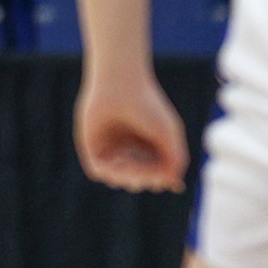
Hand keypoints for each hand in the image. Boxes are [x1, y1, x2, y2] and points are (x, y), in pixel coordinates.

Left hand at [76, 64, 190, 193]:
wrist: (119, 84)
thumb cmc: (147, 106)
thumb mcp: (169, 134)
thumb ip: (176, 160)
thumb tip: (175, 183)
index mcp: (147, 145)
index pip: (153, 175)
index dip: (158, 181)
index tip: (163, 179)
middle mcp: (128, 148)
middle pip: (136, 180)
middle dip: (143, 180)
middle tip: (146, 174)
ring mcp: (109, 148)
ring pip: (117, 179)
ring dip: (127, 177)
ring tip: (129, 163)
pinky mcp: (91, 146)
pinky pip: (99, 172)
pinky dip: (110, 173)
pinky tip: (118, 161)